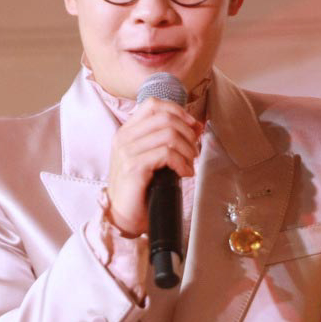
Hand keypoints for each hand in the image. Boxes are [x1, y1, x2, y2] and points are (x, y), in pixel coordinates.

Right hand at [105, 98, 202, 235]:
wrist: (124, 217)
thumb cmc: (141, 189)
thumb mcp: (153, 158)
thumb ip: (168, 140)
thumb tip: (196, 126)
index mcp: (127, 131)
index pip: (153, 104)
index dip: (178, 111)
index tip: (193, 126)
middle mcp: (124, 138)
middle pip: (165, 118)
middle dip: (187, 133)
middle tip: (193, 151)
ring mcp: (127, 152)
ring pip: (169, 135)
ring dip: (187, 149)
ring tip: (189, 163)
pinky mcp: (133, 167)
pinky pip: (166, 154)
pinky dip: (182, 163)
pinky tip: (184, 173)